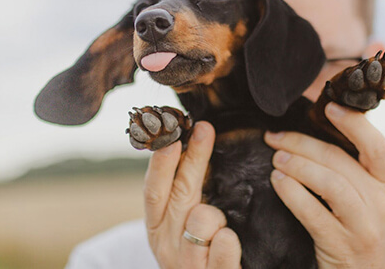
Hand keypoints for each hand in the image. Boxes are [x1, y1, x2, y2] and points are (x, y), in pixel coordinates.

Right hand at [144, 121, 242, 268]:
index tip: (172, 134)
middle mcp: (167, 246)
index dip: (160, 162)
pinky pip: (222, 249)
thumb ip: (187, 192)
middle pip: (179, 195)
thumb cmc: (201, 258)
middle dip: (192, 159)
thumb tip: (191, 141)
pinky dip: (227, 241)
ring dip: (213, 216)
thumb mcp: (186, 226)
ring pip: (200, 221)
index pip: (154, 190)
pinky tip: (229, 240)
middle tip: (205, 129)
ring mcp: (187, 266)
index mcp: (157, 229)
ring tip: (220, 226)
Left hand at [264, 102, 384, 268]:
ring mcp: (363, 226)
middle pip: (341, 162)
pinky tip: (277, 183)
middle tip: (274, 135)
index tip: (328, 106)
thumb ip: (353, 168)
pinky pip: (314, 214)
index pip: (378, 146)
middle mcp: (381, 203)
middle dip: (303, 143)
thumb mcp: (369, 197)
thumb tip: (319, 125)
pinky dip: (292, 194)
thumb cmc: (362, 230)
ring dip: (298, 165)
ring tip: (275, 157)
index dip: (354, 124)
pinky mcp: (341, 246)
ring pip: (331, 184)